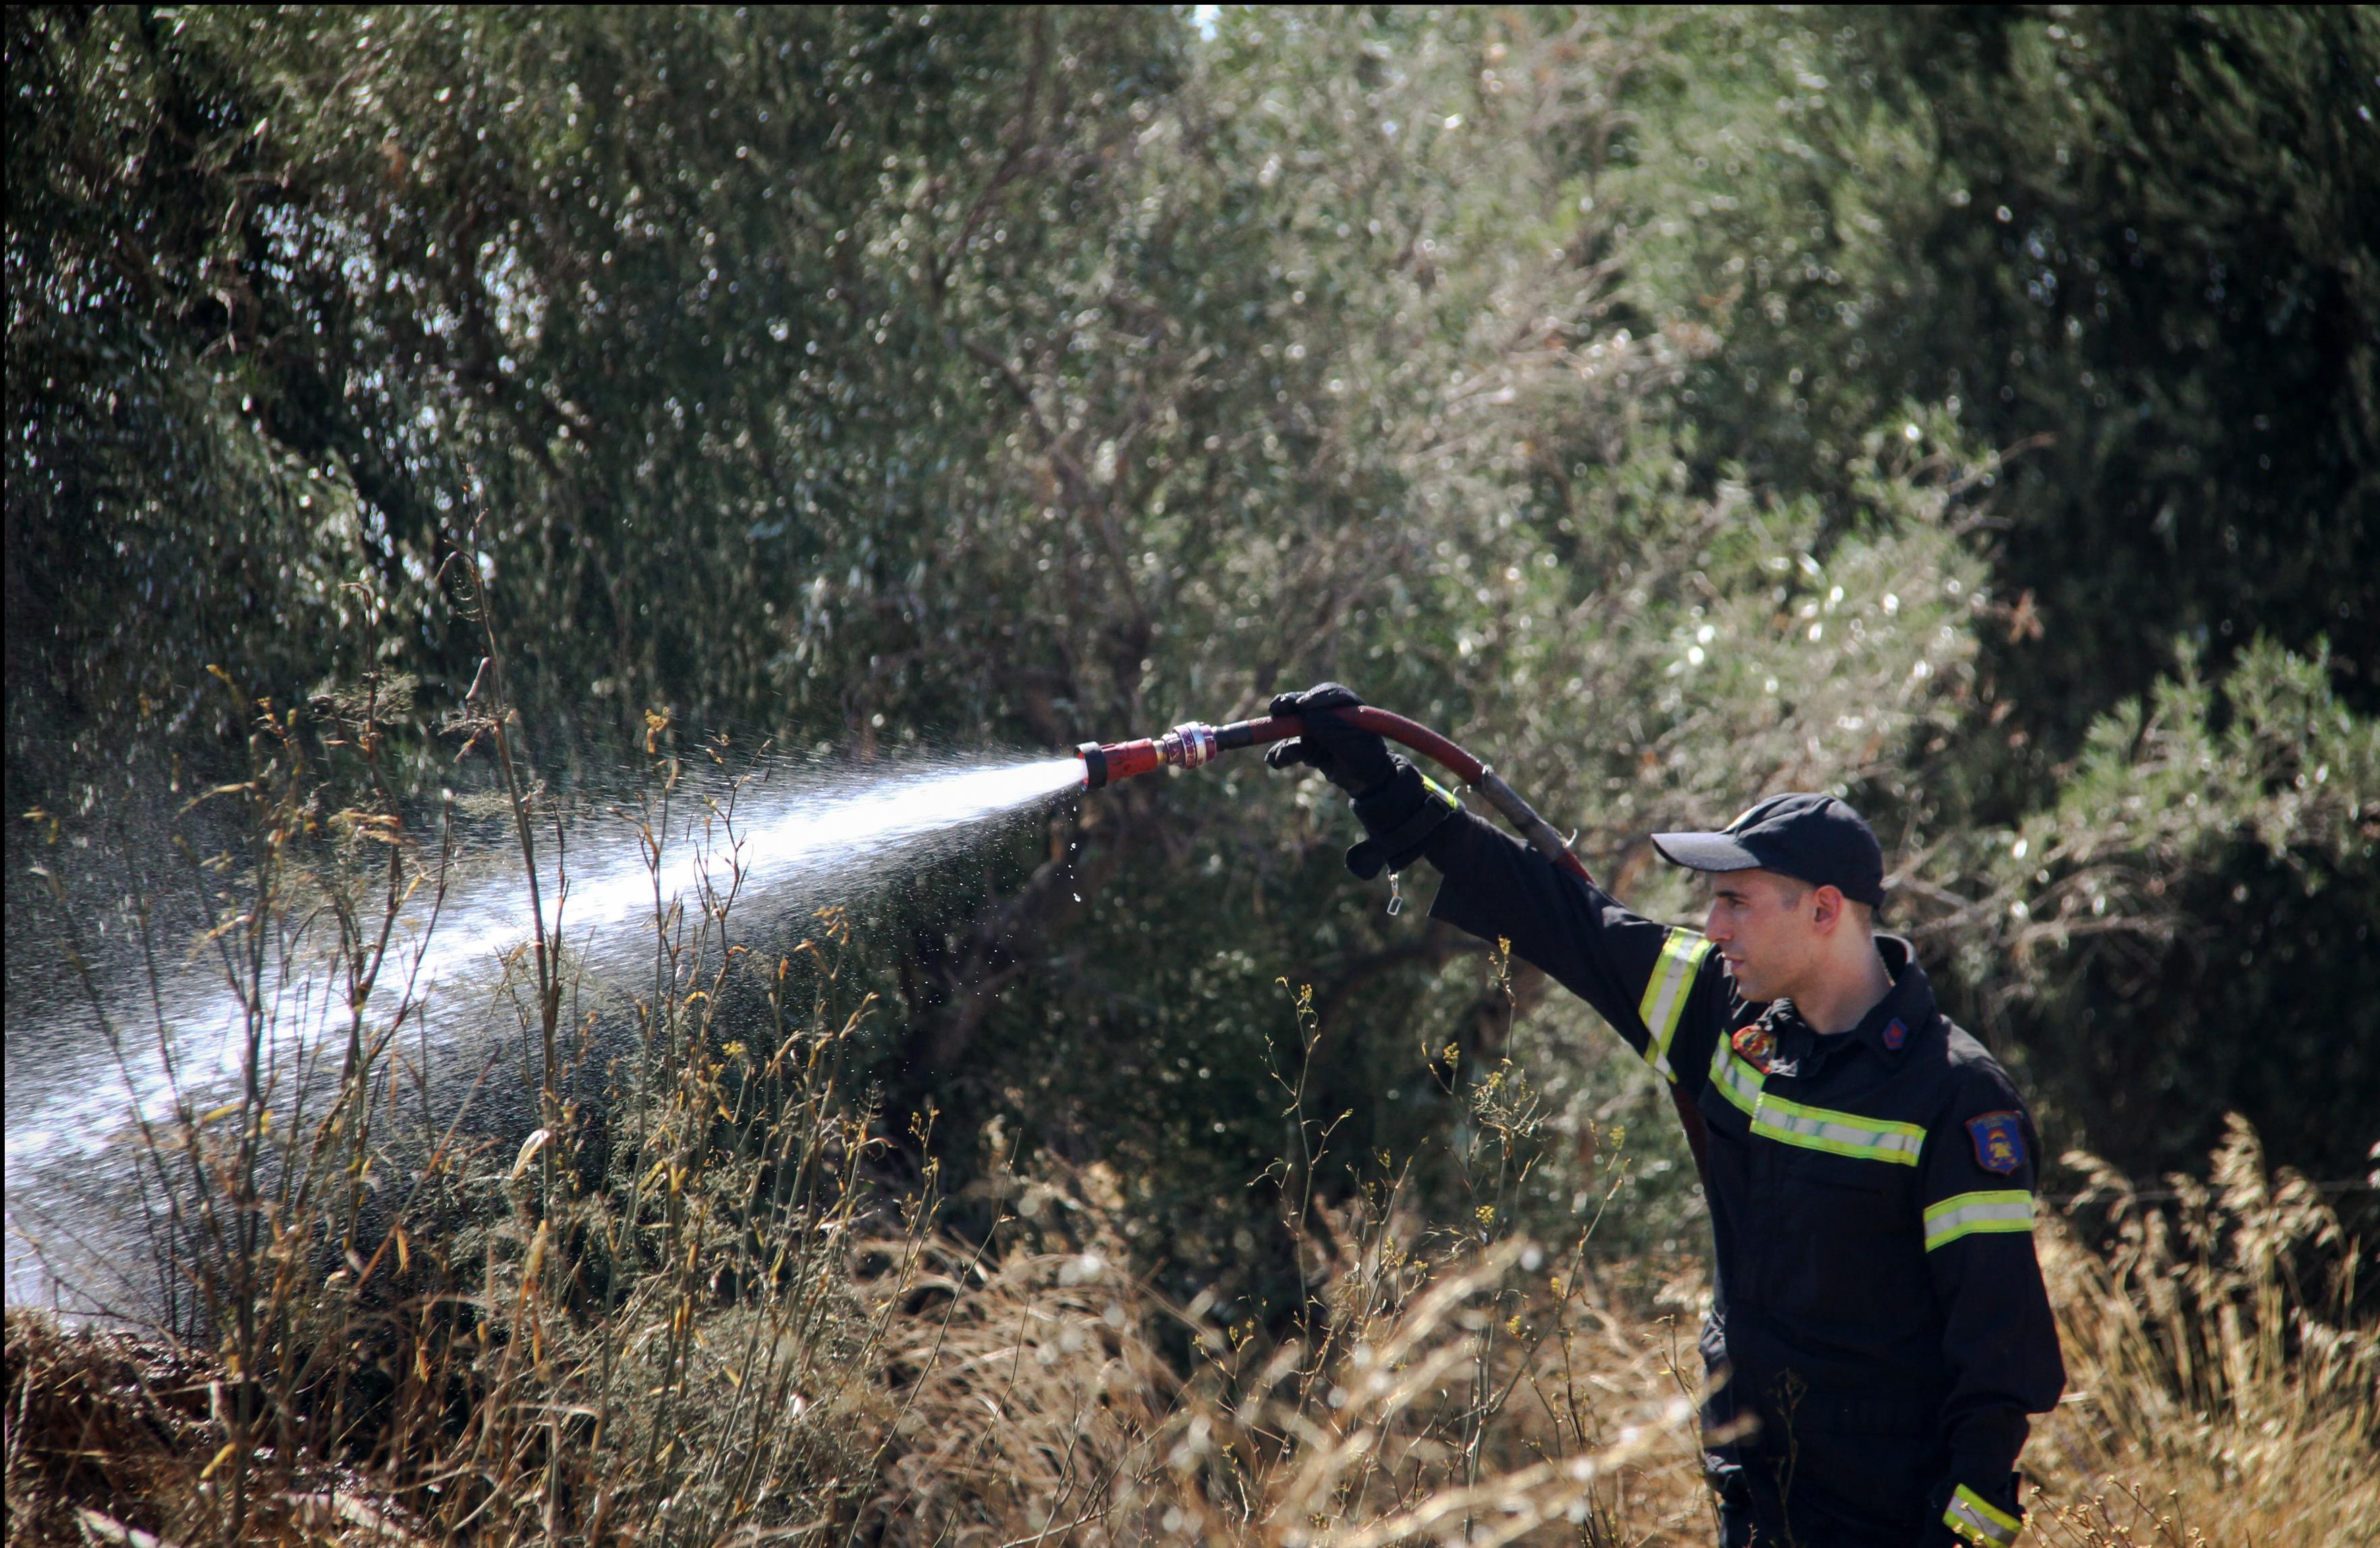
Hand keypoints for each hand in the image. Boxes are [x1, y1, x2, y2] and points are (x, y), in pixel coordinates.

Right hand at [1264, 682, 1396, 797]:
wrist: (1366, 782)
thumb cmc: (1367, 761)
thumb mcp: (1353, 746)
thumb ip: (1332, 730)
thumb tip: (1306, 713)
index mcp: (1348, 707)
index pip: (1331, 694)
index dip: (1315, 697)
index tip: (1302, 706)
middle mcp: (1330, 714)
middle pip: (1305, 704)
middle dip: (1289, 706)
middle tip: (1275, 708)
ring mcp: (1317, 730)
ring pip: (1294, 728)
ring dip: (1283, 739)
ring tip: (1279, 756)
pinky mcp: (1307, 747)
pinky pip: (1290, 747)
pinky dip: (1281, 754)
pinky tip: (1276, 761)